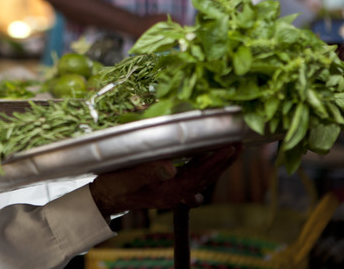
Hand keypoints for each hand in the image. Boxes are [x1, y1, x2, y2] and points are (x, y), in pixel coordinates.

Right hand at [89, 144, 240, 216]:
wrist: (104, 199)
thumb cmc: (113, 187)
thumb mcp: (127, 178)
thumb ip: (148, 173)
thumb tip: (171, 167)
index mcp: (168, 191)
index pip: (198, 174)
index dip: (216, 160)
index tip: (230, 146)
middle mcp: (175, 193)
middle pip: (205, 176)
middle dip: (224, 161)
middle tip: (239, 144)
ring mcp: (172, 192)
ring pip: (201, 177)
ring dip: (216, 164)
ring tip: (229, 150)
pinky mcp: (167, 188)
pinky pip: (192, 178)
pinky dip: (203, 168)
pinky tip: (206, 163)